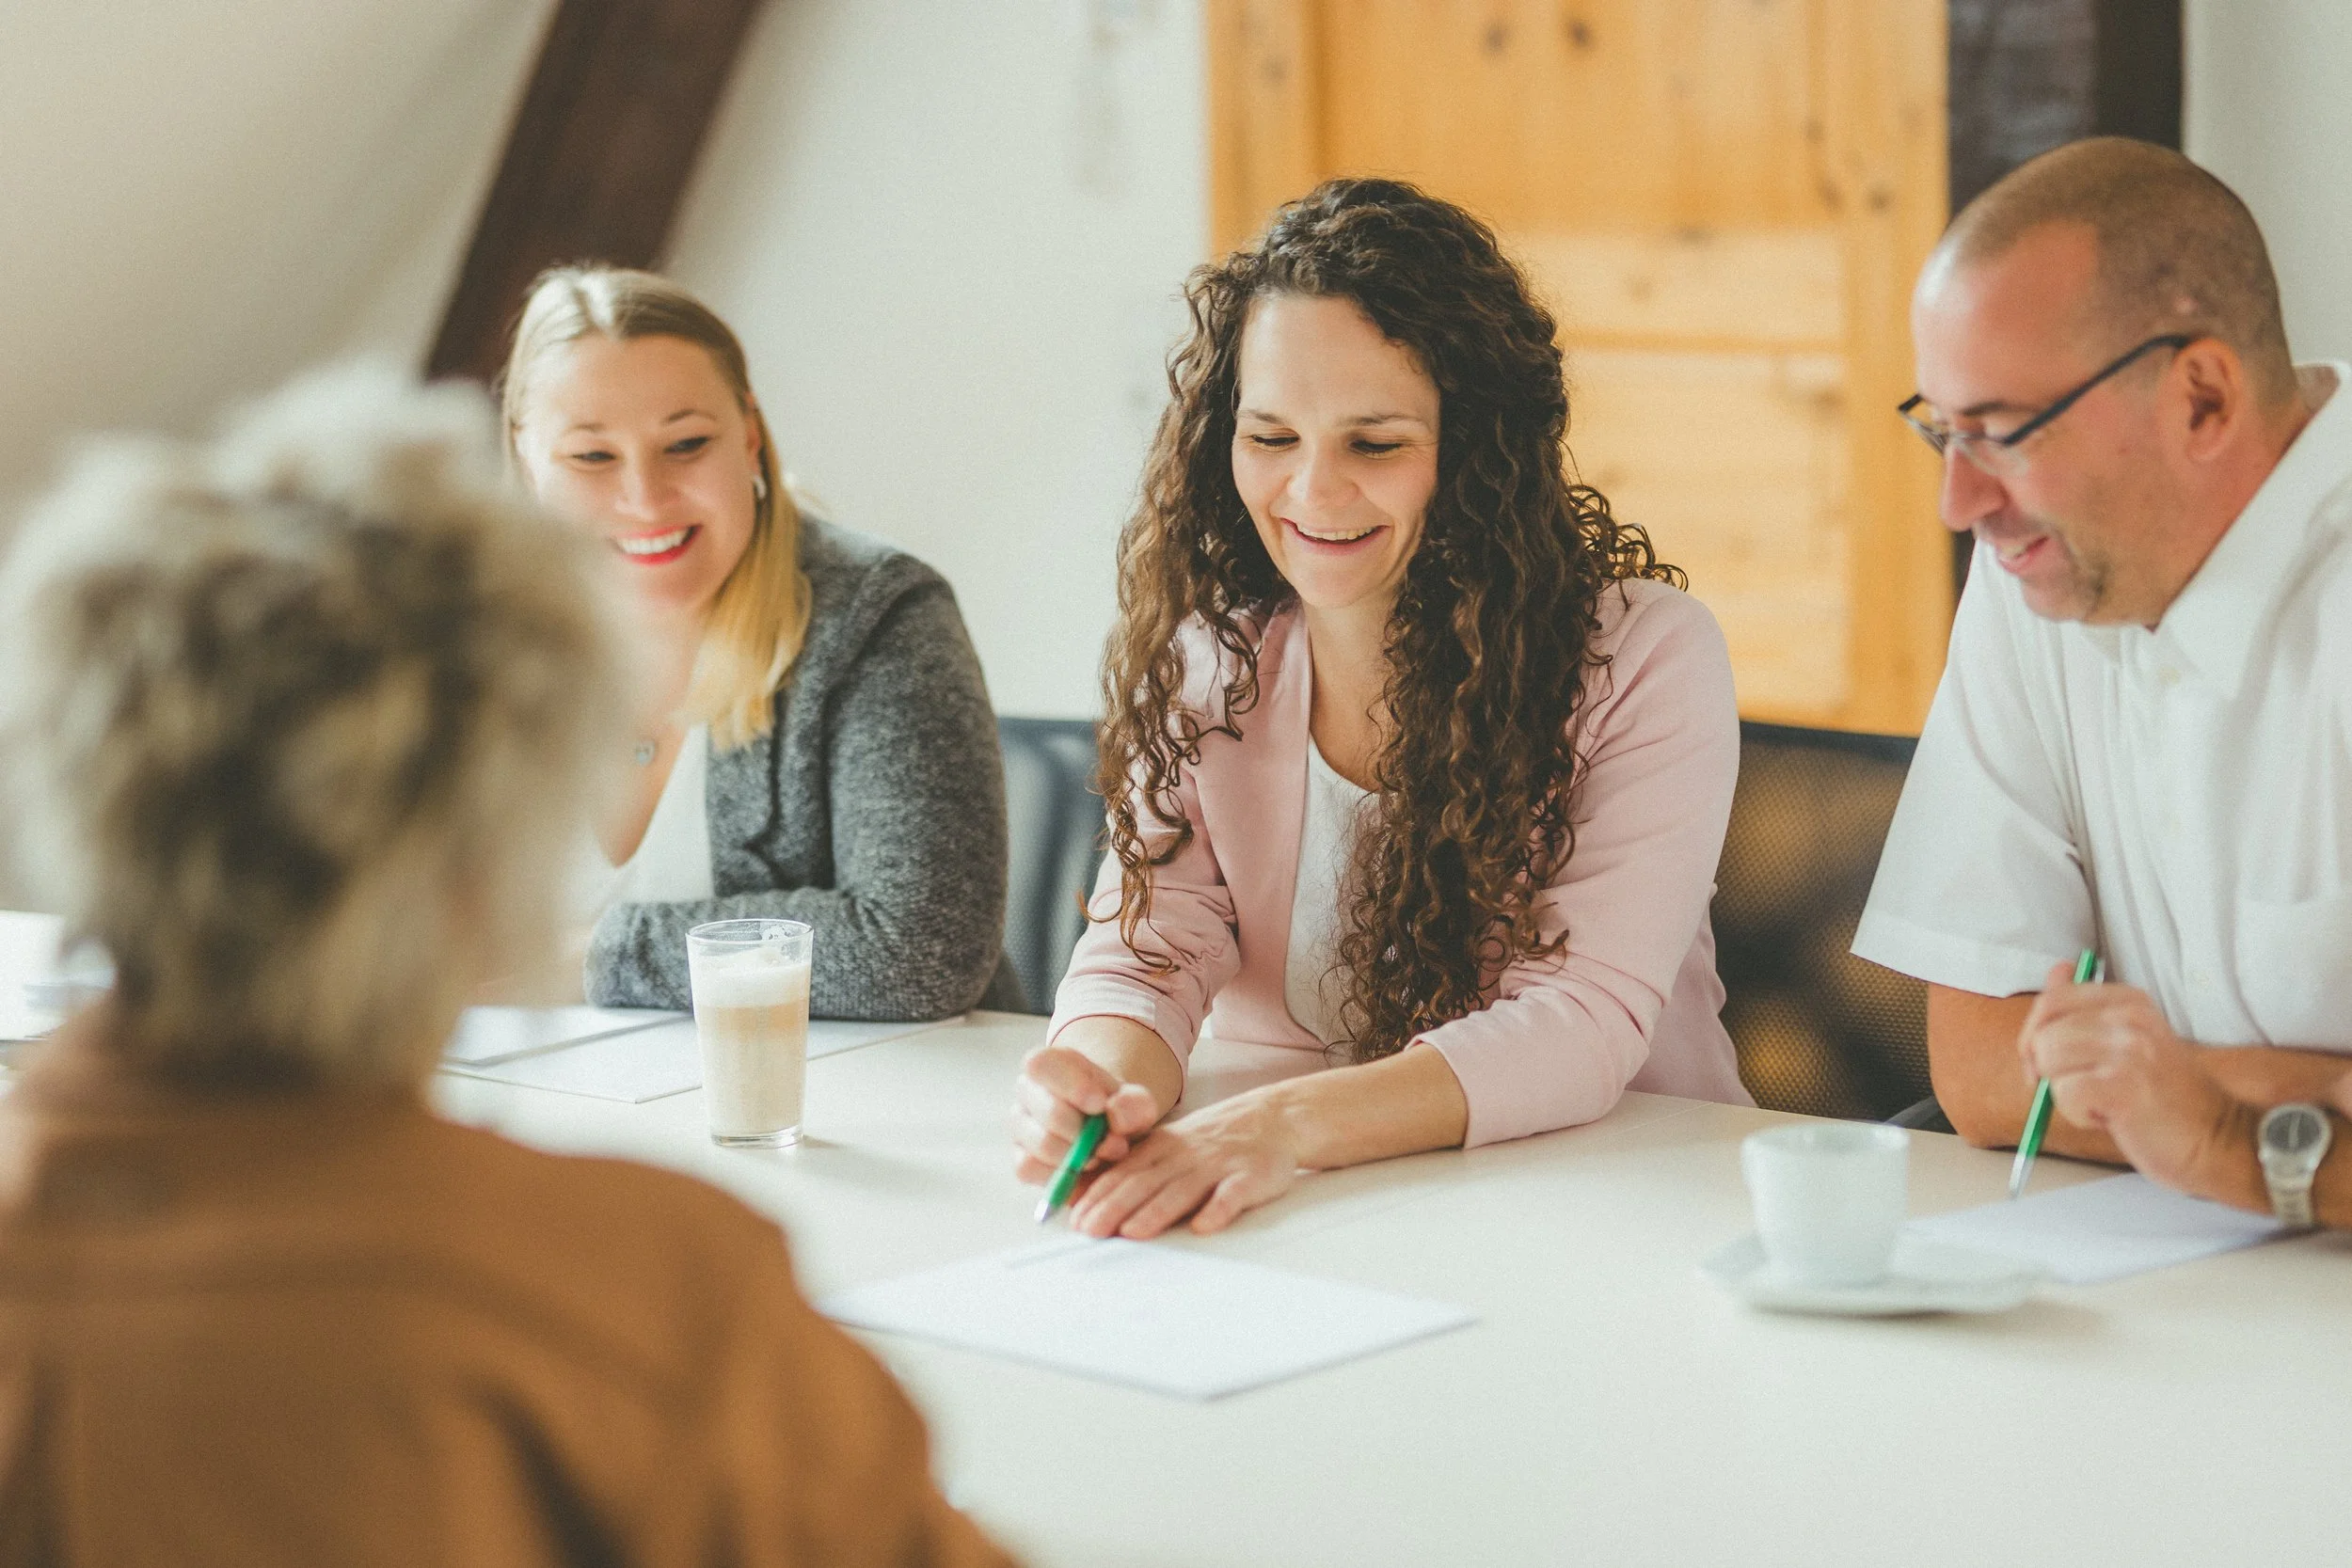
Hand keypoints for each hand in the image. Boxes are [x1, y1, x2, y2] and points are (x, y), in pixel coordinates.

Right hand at [1011, 1045, 1162, 1185]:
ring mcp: (1020, 1127)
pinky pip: (1035, 1169)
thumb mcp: (1138, 1103)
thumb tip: (1113, 1116)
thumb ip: (1134, 1104)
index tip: (1101, 1106)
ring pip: (1044, 1144)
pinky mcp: (1020, 1161)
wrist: (1112, 1138)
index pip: (1041, 1065)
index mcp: (1049, 1064)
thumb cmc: (1119, 1112)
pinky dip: (1064, 1174)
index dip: (1072, 1086)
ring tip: (1101, 1154)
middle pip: (1050, 1112)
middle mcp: (1027, 1091)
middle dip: (1088, 1133)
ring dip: (1080, 1155)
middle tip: (1115, 1143)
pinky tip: (1082, 1167)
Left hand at [1067, 1090, 1300, 1239]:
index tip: (1076, 1220)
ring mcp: (1218, 1165)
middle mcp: (1186, 1154)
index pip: (1124, 1172)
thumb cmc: (1212, 1141)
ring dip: (1157, 1211)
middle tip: (1092, 1231)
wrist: (1273, 1118)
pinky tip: (1204, 1226)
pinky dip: (1218, 1209)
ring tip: (1134, 1232)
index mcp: (1162, 1147)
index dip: (1099, 1196)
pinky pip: (1233, 1194)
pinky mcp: (1250, 1176)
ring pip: (1183, 1189)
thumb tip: (1086, 1195)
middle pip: (1146, 1182)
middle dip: (1116, 1207)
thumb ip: (1134, 1169)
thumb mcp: (1169, 1146)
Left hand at [2018, 960, 2249, 1198]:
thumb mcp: (2130, 1041)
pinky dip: (2078, 1114)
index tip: (2048, 1062)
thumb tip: (2057, 972)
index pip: (2053, 999)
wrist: (2217, 1139)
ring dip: (2065, 1092)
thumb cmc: (2167, 1098)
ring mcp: (2129, 1049)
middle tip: (2076, 1091)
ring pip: (2048, 1060)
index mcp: (2130, 1001)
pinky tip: (2111, 1118)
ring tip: (2104, 1102)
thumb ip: (2088, 1009)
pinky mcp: (2124, 1085)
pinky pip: (2064, 1093)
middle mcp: (2130, 1018)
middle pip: (2043, 1032)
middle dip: (2044, 1067)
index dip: (2035, 1035)